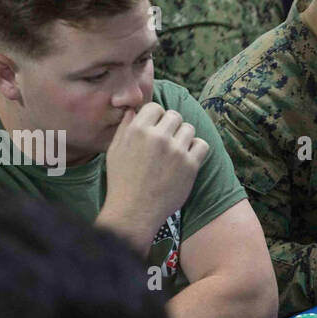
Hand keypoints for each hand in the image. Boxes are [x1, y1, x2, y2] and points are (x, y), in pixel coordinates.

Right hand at [102, 103, 208, 243]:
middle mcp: (158, 136)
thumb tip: (133, 110)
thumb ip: (124, 127)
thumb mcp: (114, 150)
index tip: (156, 129)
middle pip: (175, 116)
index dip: (156, 117)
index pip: (155, 107)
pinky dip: (197, 148)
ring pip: (189, 128)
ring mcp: (176, 150)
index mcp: (137, 129)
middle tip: (167, 141)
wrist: (134, 211)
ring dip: (184, 137)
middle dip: (171, 126)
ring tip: (176, 150)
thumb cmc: (121, 181)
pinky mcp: (190, 165)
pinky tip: (188, 157)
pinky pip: (202, 145)